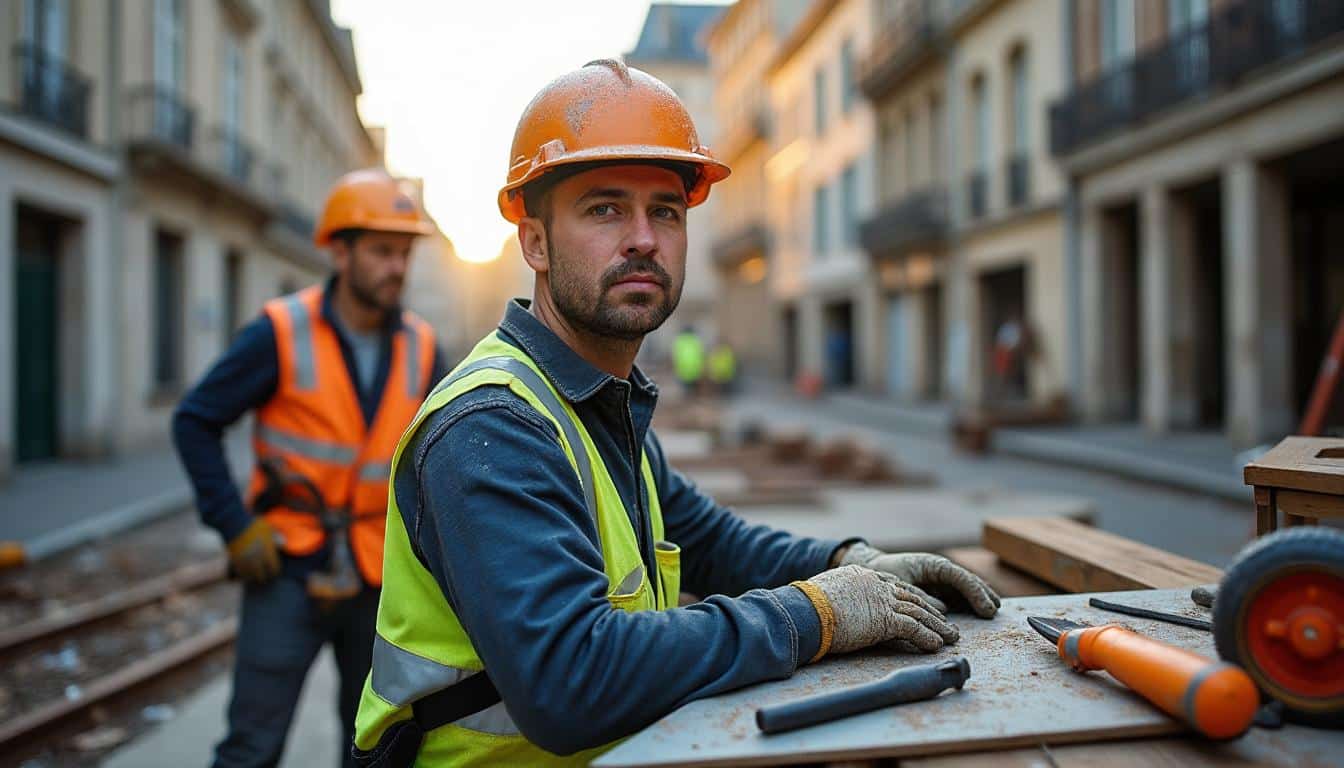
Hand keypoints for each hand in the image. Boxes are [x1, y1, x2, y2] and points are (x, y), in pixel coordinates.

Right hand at [227, 518, 280, 583]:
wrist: (234, 524)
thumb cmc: (253, 524)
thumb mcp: (268, 528)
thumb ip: (276, 537)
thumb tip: (284, 543)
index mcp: (267, 552)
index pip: (274, 569)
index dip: (274, 571)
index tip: (273, 572)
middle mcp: (257, 559)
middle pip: (261, 576)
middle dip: (263, 578)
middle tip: (263, 578)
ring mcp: (245, 562)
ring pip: (249, 577)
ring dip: (252, 578)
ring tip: (253, 578)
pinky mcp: (234, 562)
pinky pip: (239, 574)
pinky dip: (241, 576)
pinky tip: (243, 574)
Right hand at [797, 565, 959, 656]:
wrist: (803, 610)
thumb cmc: (803, 607)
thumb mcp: (822, 596)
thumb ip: (835, 599)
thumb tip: (828, 612)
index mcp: (860, 575)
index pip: (893, 585)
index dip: (912, 596)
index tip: (925, 604)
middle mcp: (874, 583)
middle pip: (911, 596)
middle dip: (931, 610)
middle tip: (946, 621)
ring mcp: (881, 600)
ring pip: (918, 611)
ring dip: (937, 626)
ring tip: (951, 637)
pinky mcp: (884, 619)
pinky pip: (913, 628)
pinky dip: (927, 637)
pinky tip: (936, 645)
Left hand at [840, 543, 1000, 617]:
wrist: (872, 569)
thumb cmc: (885, 573)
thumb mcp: (901, 583)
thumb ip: (922, 596)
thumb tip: (944, 610)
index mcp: (933, 564)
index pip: (960, 577)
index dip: (975, 593)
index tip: (986, 608)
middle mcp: (941, 570)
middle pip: (968, 580)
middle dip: (983, 594)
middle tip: (995, 610)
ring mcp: (941, 579)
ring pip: (966, 587)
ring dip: (981, 597)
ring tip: (994, 609)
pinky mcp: (939, 588)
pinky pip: (959, 594)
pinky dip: (971, 601)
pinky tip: (981, 610)